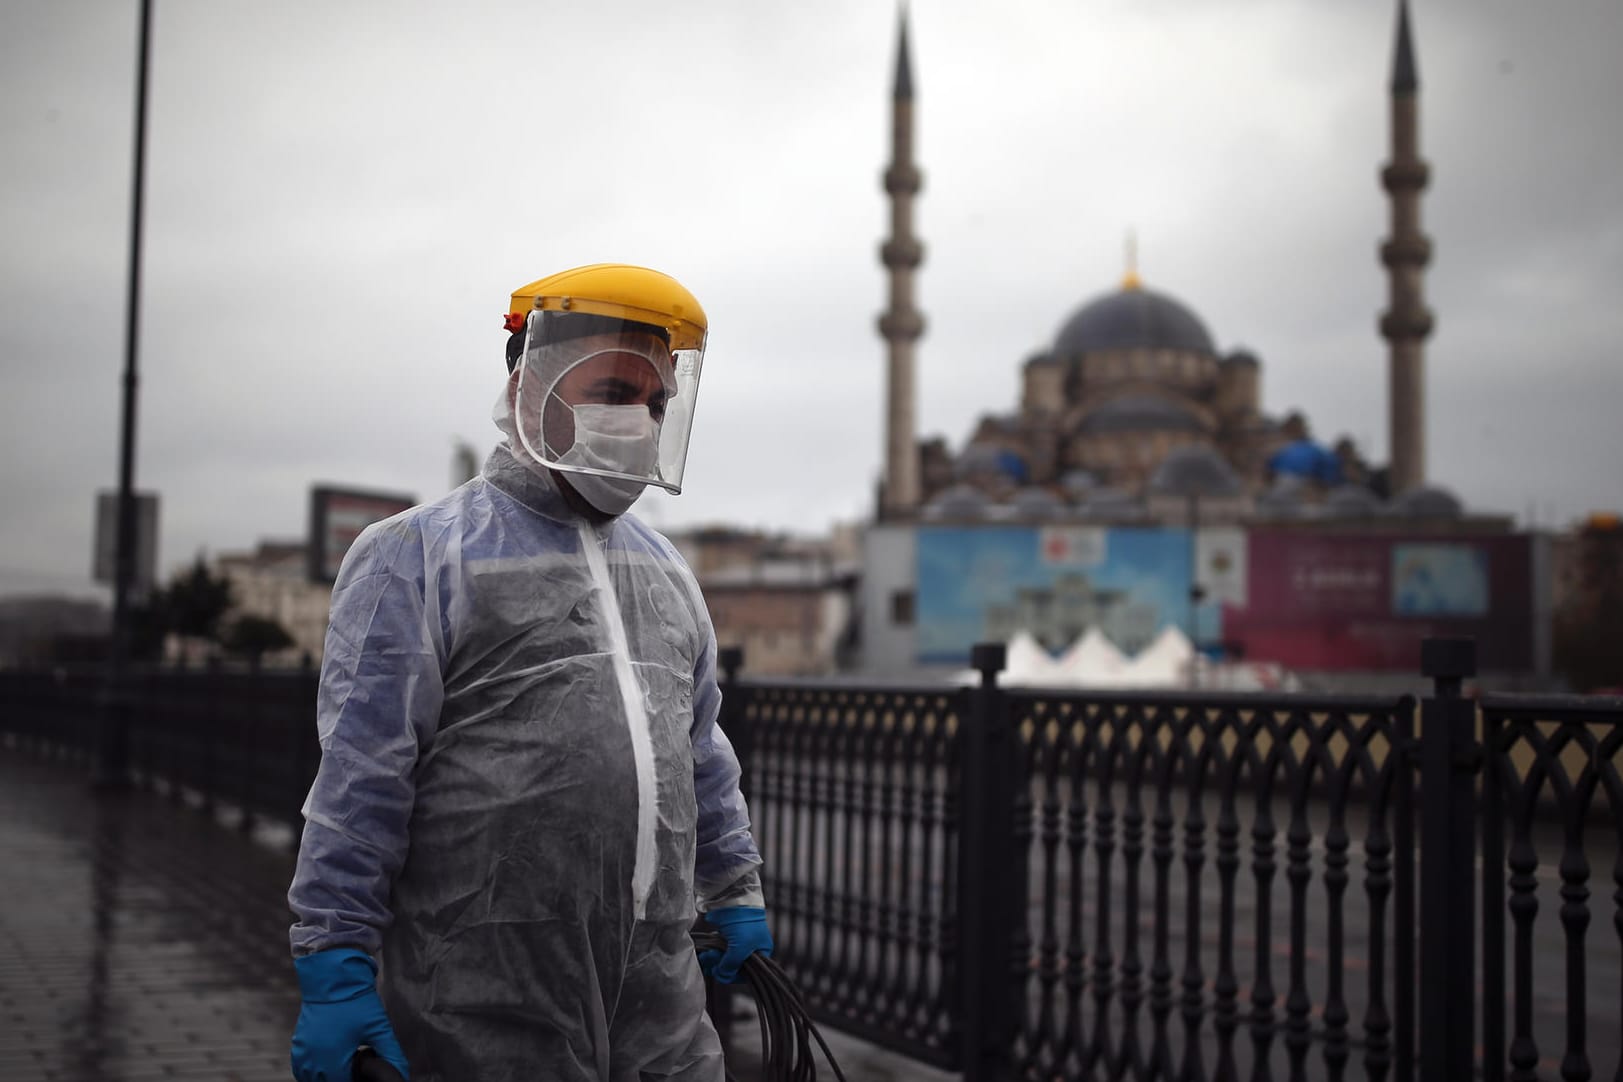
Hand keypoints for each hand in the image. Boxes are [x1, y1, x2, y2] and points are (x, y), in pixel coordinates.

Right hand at [290, 948, 409, 1081]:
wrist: (334, 977)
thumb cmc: (356, 1002)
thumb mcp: (378, 1028)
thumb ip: (391, 1053)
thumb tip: (401, 1071)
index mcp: (332, 1063)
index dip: (358, 1076)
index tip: (363, 1058)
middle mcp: (312, 1063)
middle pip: (329, 1081)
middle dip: (344, 1074)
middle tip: (356, 1055)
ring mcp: (302, 1055)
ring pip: (314, 1078)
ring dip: (328, 1073)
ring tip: (344, 1056)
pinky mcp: (297, 1046)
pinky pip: (303, 1069)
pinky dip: (315, 1068)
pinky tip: (328, 1059)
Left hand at [699, 905, 773, 984]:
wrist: (734, 899)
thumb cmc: (743, 925)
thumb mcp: (740, 949)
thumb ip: (731, 966)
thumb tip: (721, 976)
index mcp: (762, 952)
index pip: (748, 973)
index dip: (733, 975)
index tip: (721, 973)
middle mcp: (752, 948)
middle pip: (735, 965)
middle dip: (720, 966)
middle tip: (709, 962)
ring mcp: (740, 941)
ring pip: (725, 958)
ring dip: (713, 960)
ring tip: (705, 957)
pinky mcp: (729, 934)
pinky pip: (720, 949)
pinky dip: (712, 951)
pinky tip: (706, 951)